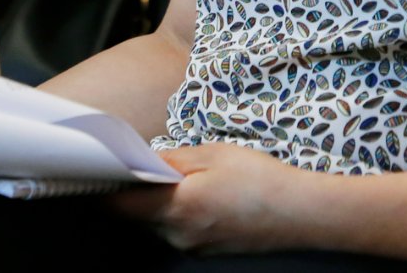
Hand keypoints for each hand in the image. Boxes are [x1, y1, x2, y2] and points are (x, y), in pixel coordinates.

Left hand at [112, 143, 315, 253]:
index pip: (120, 206)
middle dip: (136, 192)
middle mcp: (178, 236)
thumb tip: (139, 160)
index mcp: (176, 209)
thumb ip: (171, 159)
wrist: (301, 214)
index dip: (108, 185)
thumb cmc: (259, 179)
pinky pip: (178, 231)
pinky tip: (198, 194)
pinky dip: (177, 213)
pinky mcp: (206, 251)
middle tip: (145, 162)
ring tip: (180, 176)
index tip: (105, 166)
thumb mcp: (213, 154)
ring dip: (158, 202)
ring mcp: (192, 248)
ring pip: (157, 224)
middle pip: (136, 217)